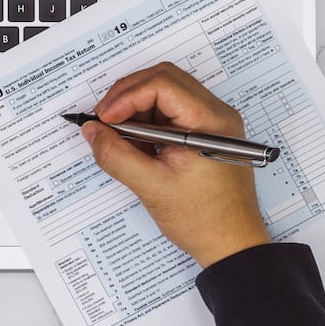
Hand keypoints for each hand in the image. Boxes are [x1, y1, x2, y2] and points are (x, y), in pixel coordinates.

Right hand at [81, 62, 270, 267]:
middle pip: (164, 80)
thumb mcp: (151, 187)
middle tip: (104, 119)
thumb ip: (116, 155)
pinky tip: (136, 144)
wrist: (231, 244)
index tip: (104, 118)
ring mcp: (212, 123)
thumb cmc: (205, 220)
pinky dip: (148, 121)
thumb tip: (93, 132)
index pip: (162, 85)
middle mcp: (216, 115)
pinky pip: (172, 113)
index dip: (126, 97)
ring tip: (118, 135)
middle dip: (128, 96)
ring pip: (166, 94)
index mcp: (210, 122)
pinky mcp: (205, 134)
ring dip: (137, 109)